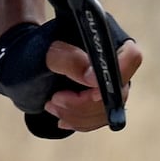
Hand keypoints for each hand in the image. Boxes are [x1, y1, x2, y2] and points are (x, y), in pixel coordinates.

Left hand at [0, 13, 138, 136]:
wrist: (28, 56)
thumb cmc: (37, 48)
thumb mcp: (46, 51)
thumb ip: (69, 60)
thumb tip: (93, 78)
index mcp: (110, 39)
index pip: (131, 57)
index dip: (114, 75)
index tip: (86, 87)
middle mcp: (119, 62)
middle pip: (117, 91)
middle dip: (84, 103)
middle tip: (53, 100)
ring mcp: (114, 83)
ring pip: (107, 110)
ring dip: (77, 114)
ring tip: (50, 105)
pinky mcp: (104, 100)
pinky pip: (99, 119)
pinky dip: (78, 122)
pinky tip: (61, 118)